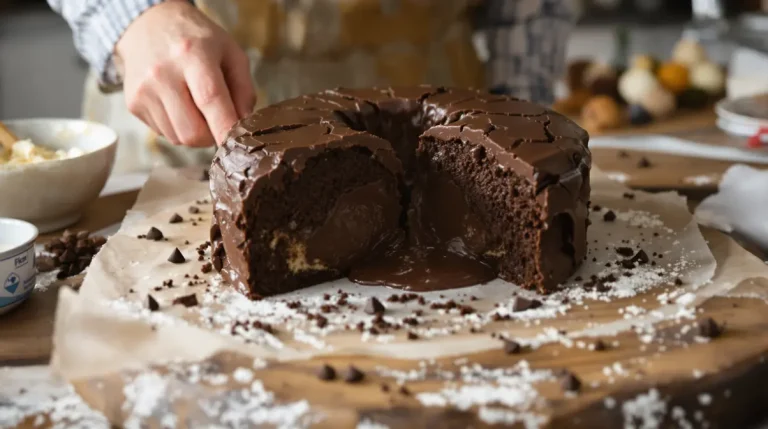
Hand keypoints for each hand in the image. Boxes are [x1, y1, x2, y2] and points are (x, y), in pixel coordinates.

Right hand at [115, 0, 254, 146]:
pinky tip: (179, 104)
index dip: (225, 128)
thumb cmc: (198, 40)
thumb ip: (244, 90)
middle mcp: (163, 73)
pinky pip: (164, 133)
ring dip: (194, 132)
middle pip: (192, 132)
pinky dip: (177, 127)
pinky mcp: (133, 103)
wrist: (150, 25)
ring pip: (178, 138)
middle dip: (211, 136)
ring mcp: (144, 90)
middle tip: (218, 121)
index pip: (210, 100)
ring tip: (196, 106)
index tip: (236, 143)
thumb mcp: (231, 53)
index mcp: (192, 54)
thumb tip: (243, 125)